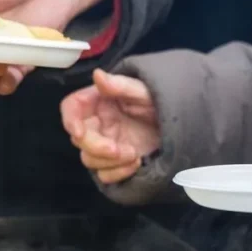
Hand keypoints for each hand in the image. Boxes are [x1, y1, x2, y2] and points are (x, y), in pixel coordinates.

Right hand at [61, 69, 159, 183]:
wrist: (182, 126)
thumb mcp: (144, 91)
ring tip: (134, 154)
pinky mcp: (114, 164)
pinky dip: (118, 173)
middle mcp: (97, 124)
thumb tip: (97, 75)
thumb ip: (120, 85)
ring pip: (89, 159)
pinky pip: (105, 175)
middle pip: (78, 139)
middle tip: (119, 150)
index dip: (70, 120)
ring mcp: (104, 145)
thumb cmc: (160, 103)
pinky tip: (136, 164)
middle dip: (96, 147)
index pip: (71, 107)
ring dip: (110, 161)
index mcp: (98, 102)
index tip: (79, 132)